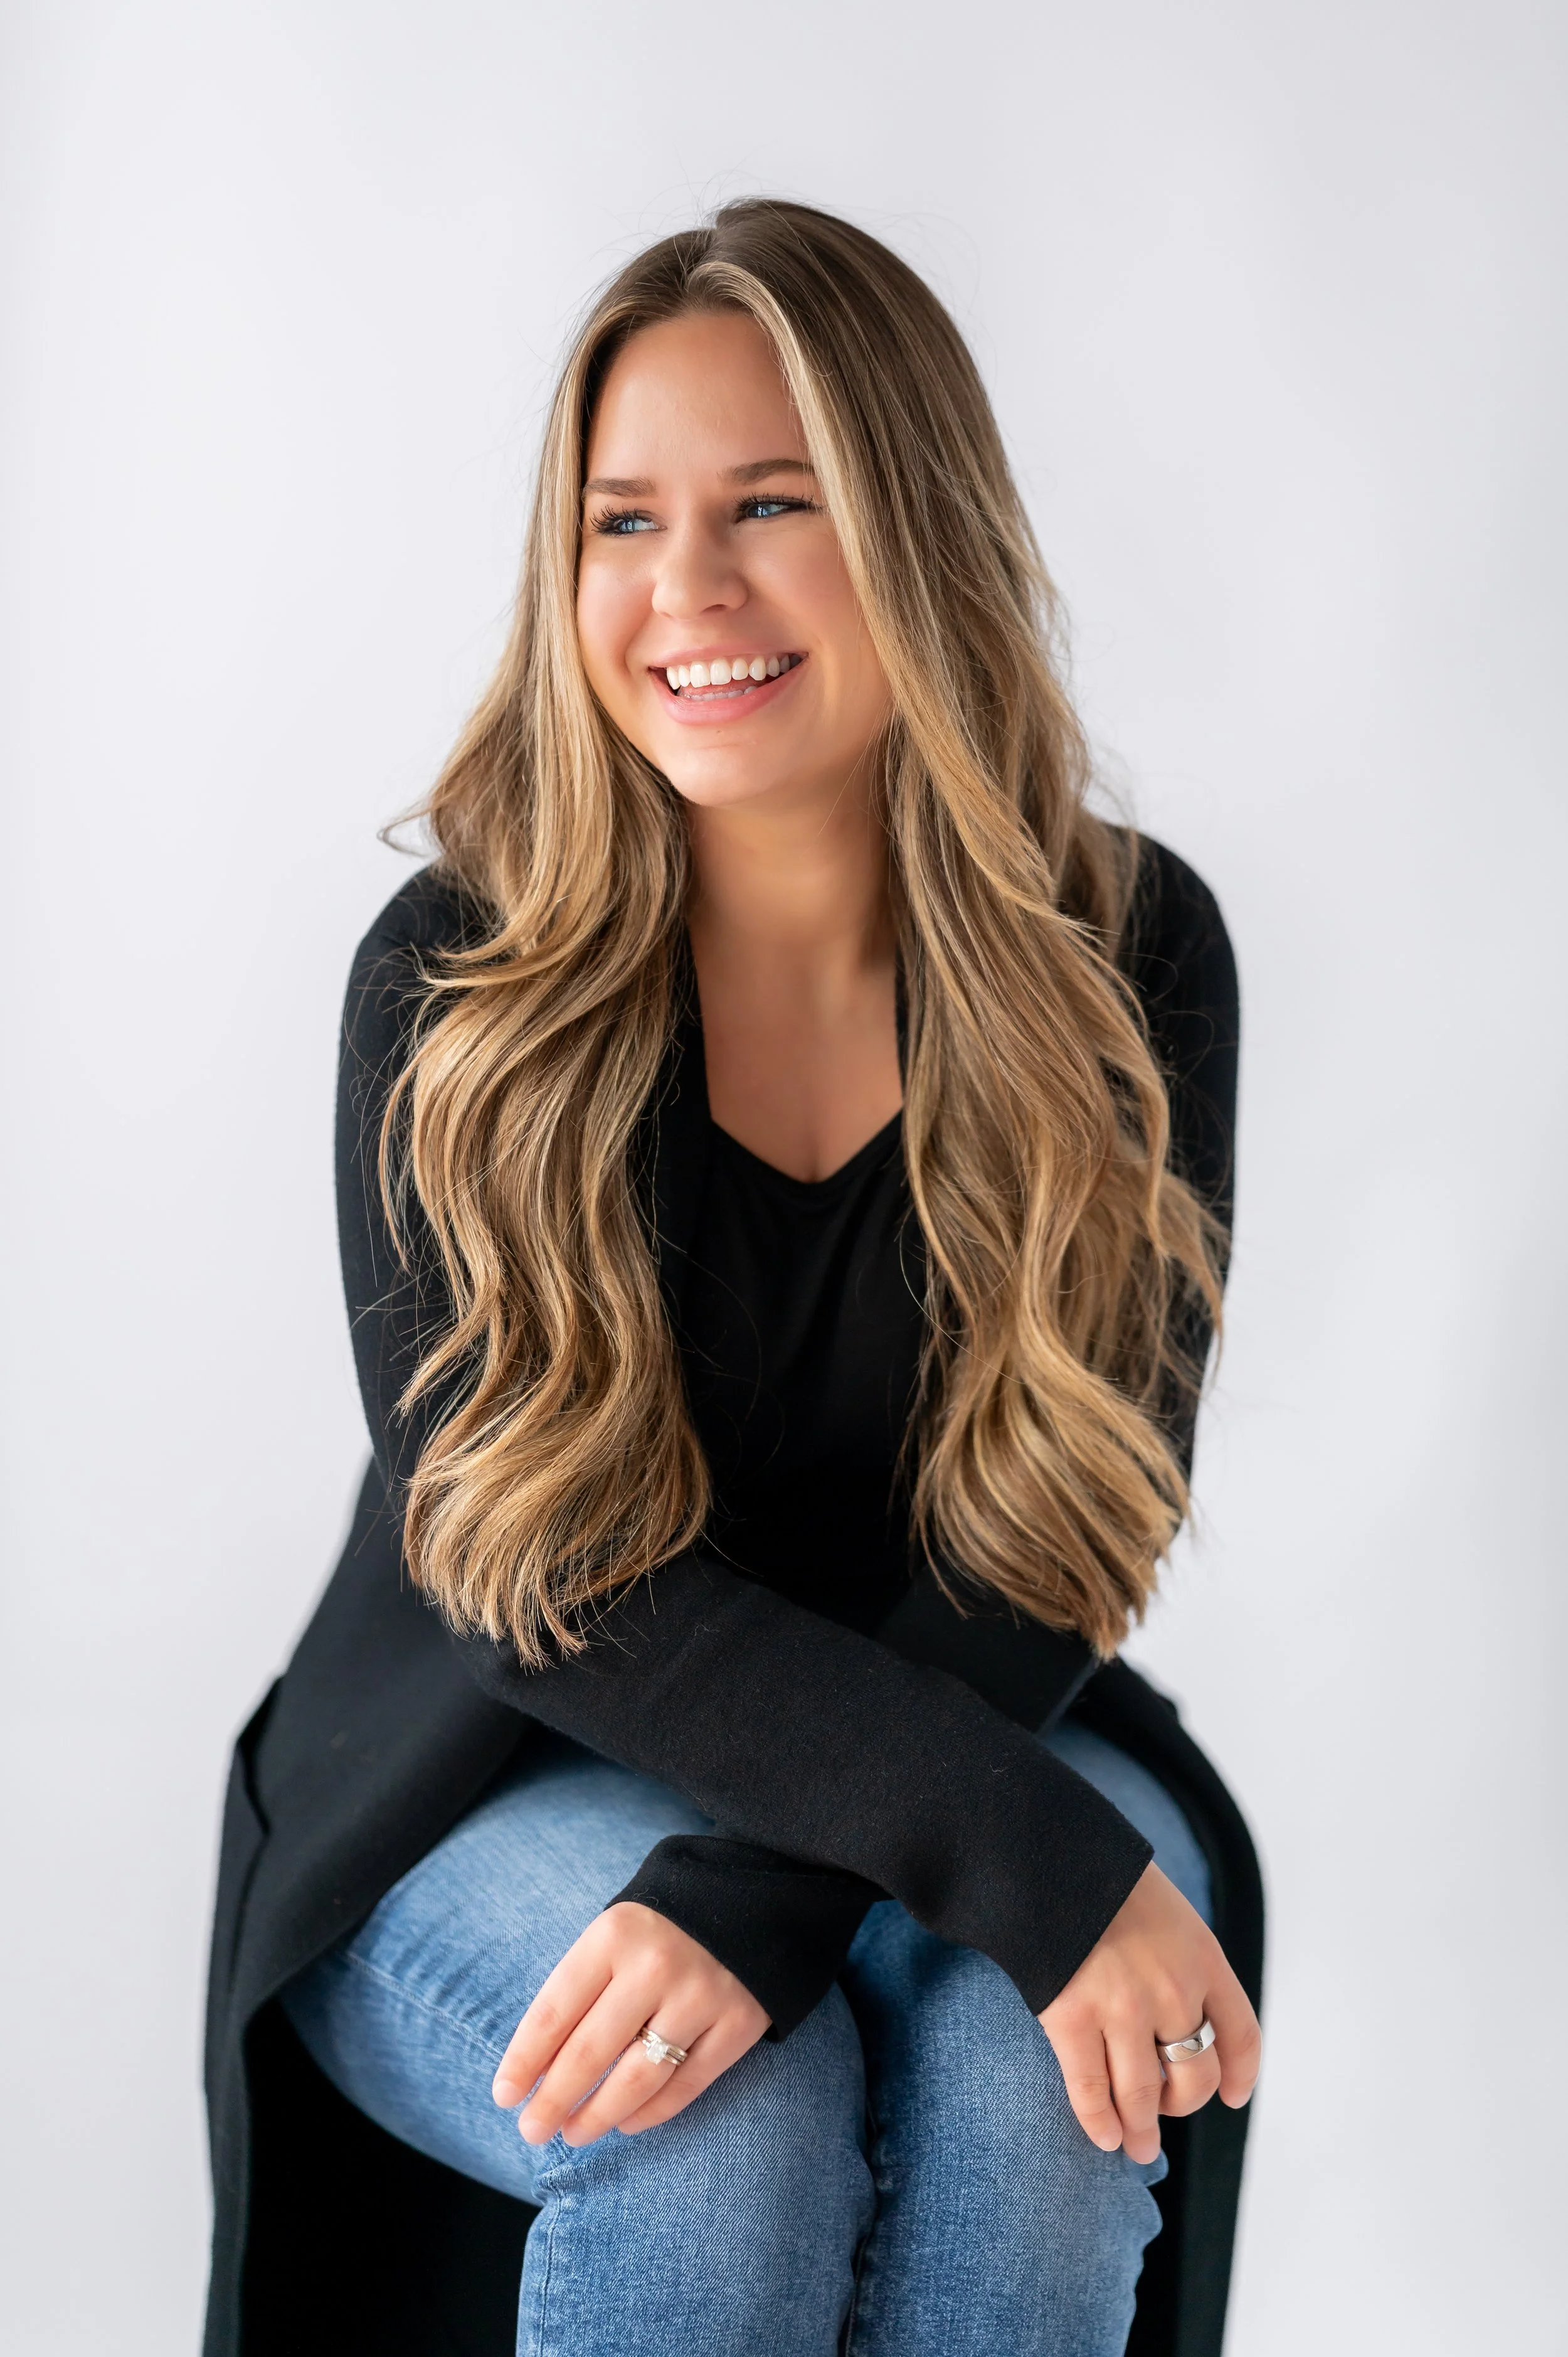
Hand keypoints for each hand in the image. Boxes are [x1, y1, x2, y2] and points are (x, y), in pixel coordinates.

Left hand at [491, 1901, 770, 2145]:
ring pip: (637, 2079)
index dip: (524, 2060)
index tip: (503, 2096)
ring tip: (574, 2134)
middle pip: (590, 2052)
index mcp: (614, 1934)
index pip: (555, 2011)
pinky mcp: (740, 2022)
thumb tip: (537, 2067)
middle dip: (553, 2101)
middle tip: (531, 2129)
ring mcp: (701, 1995)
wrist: (754, 1897)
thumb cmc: (662, 1926)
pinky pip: (686, 2085)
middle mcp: (656, 1965)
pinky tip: (626, 2122)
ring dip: (598, 2116)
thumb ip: (583, 1988)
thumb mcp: (616, 1933)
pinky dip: (651, 2112)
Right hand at [1039, 1862, 1260, 2164]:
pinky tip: (1103, 2135)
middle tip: (1164, 2115)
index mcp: (1203, 1958)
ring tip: (1137, 2146)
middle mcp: (1174, 1990)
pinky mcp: (1071, 2018)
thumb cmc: (1103, 1879)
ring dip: (1142, 2132)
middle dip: (1181, 2106)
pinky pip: (1092, 2092)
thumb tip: (1179, 2016)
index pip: (1241, 2036)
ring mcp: (1123, 2007)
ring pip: (1143, 2096)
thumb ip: (1180, 1961)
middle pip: (1195, 2077)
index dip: (1239, 2075)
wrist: (1044, 1852)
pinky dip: (1099, 2123)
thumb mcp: (1168, 1911)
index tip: (1232, 2097)